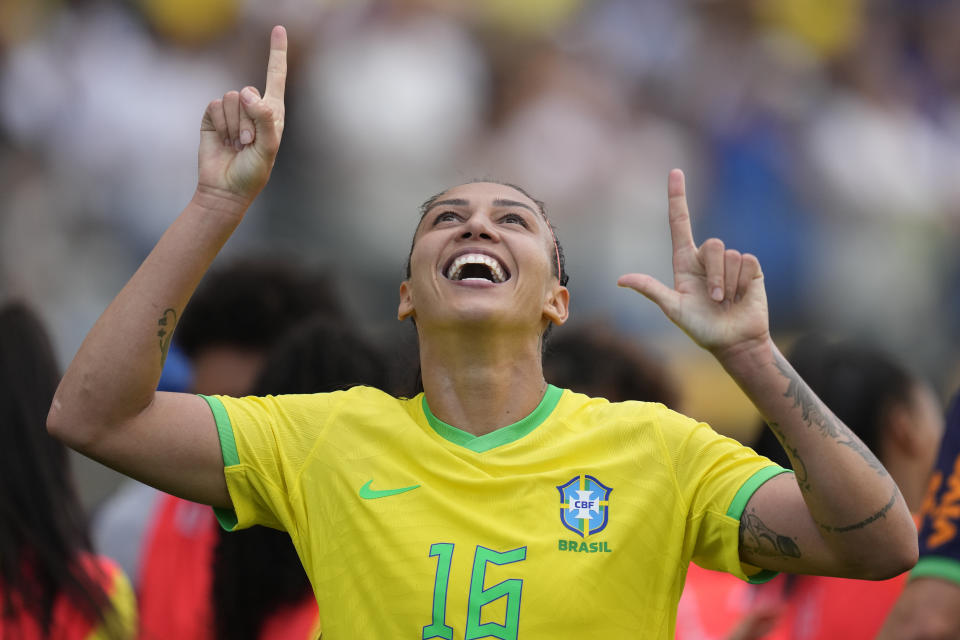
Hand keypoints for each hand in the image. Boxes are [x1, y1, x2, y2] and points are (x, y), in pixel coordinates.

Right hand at [196, 25, 286, 208]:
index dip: (277, 52)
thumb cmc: (253, 172)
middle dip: (249, 120)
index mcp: (273, 112)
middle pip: (249, 91)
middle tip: (248, 143)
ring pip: (232, 98)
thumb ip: (264, 118)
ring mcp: (232, 112)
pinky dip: (220, 125)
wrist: (225, 189)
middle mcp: (253, 108)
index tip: (279, 28)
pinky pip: (215, 106)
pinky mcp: (212, 116)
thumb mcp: (268, 148)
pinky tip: (223, 141)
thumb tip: (248, 92)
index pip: (276, 76)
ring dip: (235, 125)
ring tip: (237, 144)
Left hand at [618, 169, 769, 357]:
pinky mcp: (751, 268)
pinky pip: (747, 261)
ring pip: (729, 255)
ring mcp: (729, 262)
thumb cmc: (701, 328)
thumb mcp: (673, 309)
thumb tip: (621, 280)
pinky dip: (743, 283)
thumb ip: (651, 290)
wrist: (734, 342)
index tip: (675, 172)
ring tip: (727, 301)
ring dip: (727, 283)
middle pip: (711, 244)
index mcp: (685, 263)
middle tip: (714, 300)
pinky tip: (742, 296)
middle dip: (714, 276)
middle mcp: (706, 259)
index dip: (677, 197)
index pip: (679, 223)